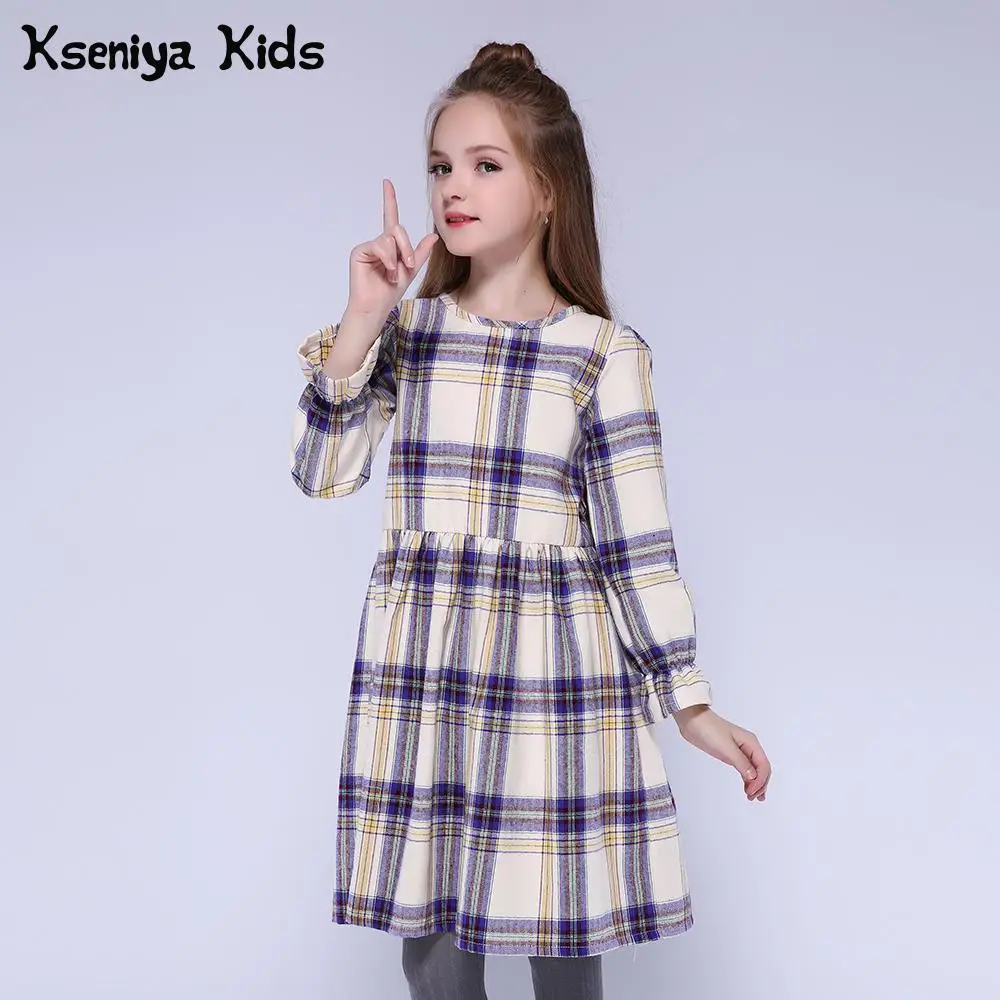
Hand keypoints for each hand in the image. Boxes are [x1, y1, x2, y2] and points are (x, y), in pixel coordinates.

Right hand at [347, 178, 438, 317]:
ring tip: (394, 274)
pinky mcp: (360, 251)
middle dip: (406, 247)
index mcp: (391, 245)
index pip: (391, 218)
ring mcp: (368, 246)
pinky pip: (379, 246)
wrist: (377, 306)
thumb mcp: (411, 270)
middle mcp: (379, 242)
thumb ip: (421, 252)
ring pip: (389, 239)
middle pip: (396, 229)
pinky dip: (388, 259)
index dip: (389, 200)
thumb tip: (433, 236)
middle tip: (408, 265)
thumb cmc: (391, 291)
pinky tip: (387, 271)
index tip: (387, 182)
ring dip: (397, 257)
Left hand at [673, 706, 770, 801]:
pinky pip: (744, 768)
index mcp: (751, 742)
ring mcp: (740, 750)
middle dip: (760, 784)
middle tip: (752, 797)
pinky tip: (746, 786)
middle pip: (761, 768)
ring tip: (752, 796)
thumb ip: (741, 762)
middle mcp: (748, 746)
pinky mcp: (731, 753)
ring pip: (754, 769)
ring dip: (755, 783)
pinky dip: (747, 778)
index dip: (760, 781)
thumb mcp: (726, 747)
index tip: (752, 792)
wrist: (693, 721)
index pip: (763, 765)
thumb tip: (753, 777)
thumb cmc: (709, 730)